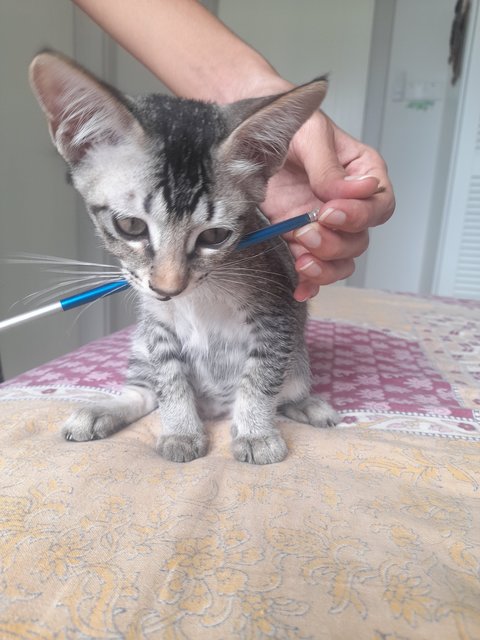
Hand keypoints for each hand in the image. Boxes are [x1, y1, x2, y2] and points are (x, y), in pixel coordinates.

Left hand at [261, 109, 394, 300]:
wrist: (251, 133)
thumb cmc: (288, 124)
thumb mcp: (310, 134)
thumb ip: (328, 165)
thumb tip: (348, 192)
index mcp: (361, 174)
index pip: (379, 204)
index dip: (360, 214)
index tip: (331, 211)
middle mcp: (347, 205)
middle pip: (359, 239)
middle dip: (335, 241)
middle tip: (307, 231)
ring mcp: (324, 226)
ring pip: (341, 260)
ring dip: (324, 265)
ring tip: (302, 259)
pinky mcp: (301, 239)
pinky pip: (315, 269)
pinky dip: (309, 282)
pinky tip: (299, 286)